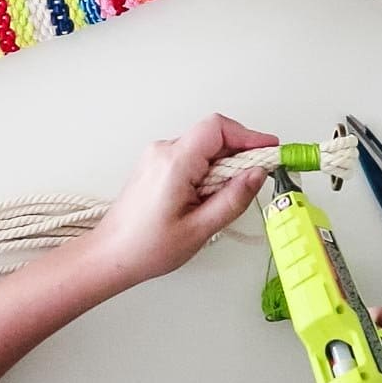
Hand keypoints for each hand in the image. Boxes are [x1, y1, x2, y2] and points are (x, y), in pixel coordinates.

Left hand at [87, 114, 277, 287]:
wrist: (111, 255)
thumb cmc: (147, 247)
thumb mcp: (200, 229)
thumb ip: (233, 198)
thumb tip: (258, 173)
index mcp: (174, 162)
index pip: (217, 127)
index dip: (249, 135)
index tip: (270, 150)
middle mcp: (163, 151)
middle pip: (213, 135)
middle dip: (239, 154)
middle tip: (255, 179)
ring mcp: (157, 155)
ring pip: (203, 146)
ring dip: (223, 164)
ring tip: (222, 199)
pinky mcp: (156, 164)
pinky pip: (191, 155)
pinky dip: (208, 169)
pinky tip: (207, 196)